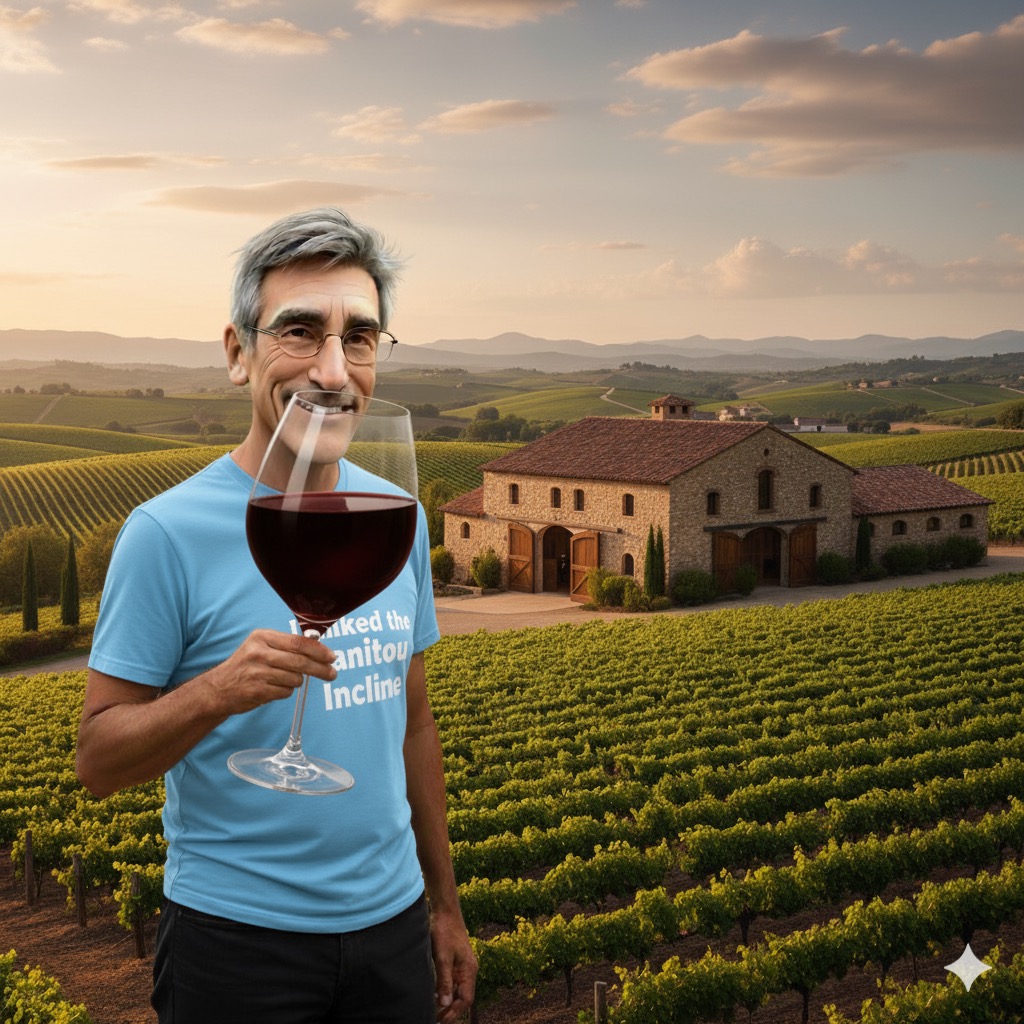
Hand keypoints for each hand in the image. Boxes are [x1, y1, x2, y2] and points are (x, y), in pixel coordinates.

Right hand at [207, 629, 336, 715]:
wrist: (218, 689)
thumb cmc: (246, 666)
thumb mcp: (261, 647)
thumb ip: (286, 646)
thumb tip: (319, 650)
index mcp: (262, 637)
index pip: (297, 642)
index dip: (318, 650)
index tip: (331, 657)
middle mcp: (259, 652)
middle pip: (300, 661)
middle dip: (320, 669)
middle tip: (332, 674)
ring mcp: (257, 672)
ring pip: (295, 678)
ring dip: (296, 681)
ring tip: (284, 680)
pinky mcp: (257, 690)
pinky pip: (285, 692)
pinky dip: (285, 691)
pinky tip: (273, 688)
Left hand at [431, 908, 476, 1021]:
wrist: (445, 911)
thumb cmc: (444, 931)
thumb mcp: (443, 957)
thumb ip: (445, 981)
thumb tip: (445, 1004)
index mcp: (469, 970)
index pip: (466, 999)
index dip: (455, 1012)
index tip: (441, 1021)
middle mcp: (468, 970)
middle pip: (462, 997)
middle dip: (451, 1010)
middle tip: (436, 1019)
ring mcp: (462, 965)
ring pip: (457, 990)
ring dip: (447, 1002)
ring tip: (434, 1012)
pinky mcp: (455, 961)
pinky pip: (452, 981)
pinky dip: (445, 991)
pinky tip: (435, 995)